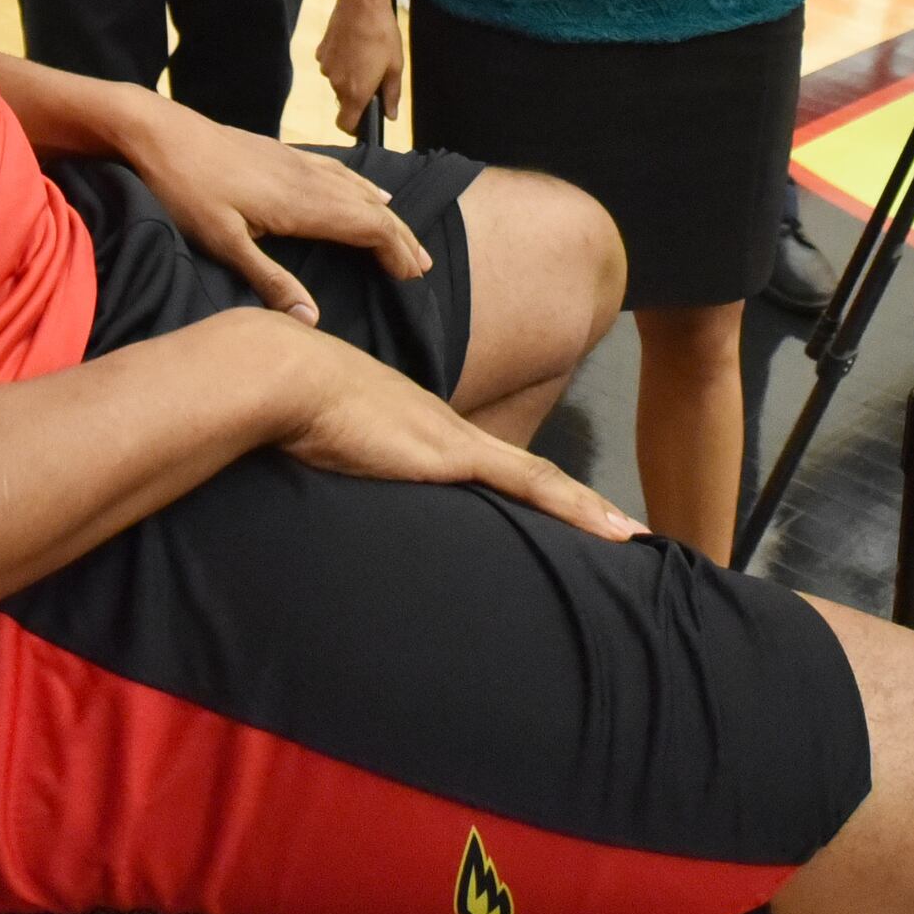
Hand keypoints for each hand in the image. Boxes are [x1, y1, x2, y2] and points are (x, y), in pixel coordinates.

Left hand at [115, 97, 427, 326]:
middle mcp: (309, 179)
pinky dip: (364, 186)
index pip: (367, 227)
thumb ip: (269, 281)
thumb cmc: (185, 188)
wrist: (159, 131)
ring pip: (359, 189)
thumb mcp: (221, 242)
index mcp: (301, 204)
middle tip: (423, 266)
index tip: (412, 277)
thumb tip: (313, 320)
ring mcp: (298, 161)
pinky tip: (371, 190)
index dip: (395, 251)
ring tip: (407, 238)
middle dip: (401, 237)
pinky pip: (340, 171)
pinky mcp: (283, 151)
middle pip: (372, 209)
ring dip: (387, 215)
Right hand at [265, 319, 644, 542]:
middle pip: (525, 475)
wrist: (284, 376)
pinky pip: (532, 484)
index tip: (552, 518)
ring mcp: (456, 441)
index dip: (523, 495)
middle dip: (570, 506)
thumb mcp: (317, 446)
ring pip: (541, 481)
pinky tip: (612, 529)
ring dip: (586, 511)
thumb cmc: (287, 411)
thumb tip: (311, 486)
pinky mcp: (455, 454)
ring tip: (629, 536)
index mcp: (421, 432)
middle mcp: (449, 432)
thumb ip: (328, 466)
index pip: (487, 468)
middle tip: (615, 534)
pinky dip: (575, 507)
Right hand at [316, 0, 403, 133]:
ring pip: (337, 81)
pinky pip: (332, 65)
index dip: (354, 128)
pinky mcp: (321, 51)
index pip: (345, 125)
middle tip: (374, 76)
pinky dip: (341, 61)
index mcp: (355, 92)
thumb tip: (390, 115)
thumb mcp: (394, 66)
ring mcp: (326, 67)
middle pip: (343, 101)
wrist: (360, 3)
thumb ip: (391, 94)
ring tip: (365, 56)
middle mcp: (336, 83)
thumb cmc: (382, 35)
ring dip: (349, 76)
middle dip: (357, 95)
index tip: (364, 121)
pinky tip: (353, 45)